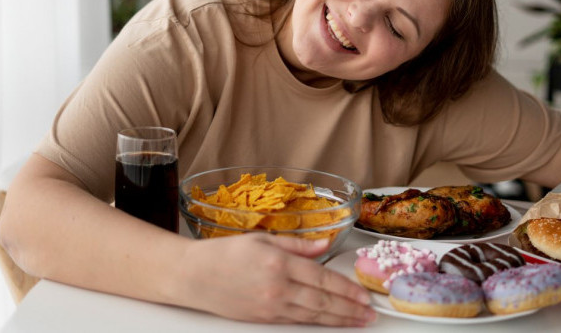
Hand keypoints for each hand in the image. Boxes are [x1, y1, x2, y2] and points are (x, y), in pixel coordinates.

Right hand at [175, 233, 375, 325]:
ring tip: (356, 322)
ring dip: (338, 320)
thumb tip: (326, 243)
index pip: (322, 278)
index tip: (363, 295)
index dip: (346, 289)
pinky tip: (328, 322)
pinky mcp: (261, 319)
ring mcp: (269, 306)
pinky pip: (295, 322)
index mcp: (278, 262)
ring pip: (312, 316)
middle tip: (369, 315)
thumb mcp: (263, 238)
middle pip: (322, 301)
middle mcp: (276, 287)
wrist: (191, 276)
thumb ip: (298, 244)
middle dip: (349, 309)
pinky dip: (316, 323)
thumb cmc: (224, 254)